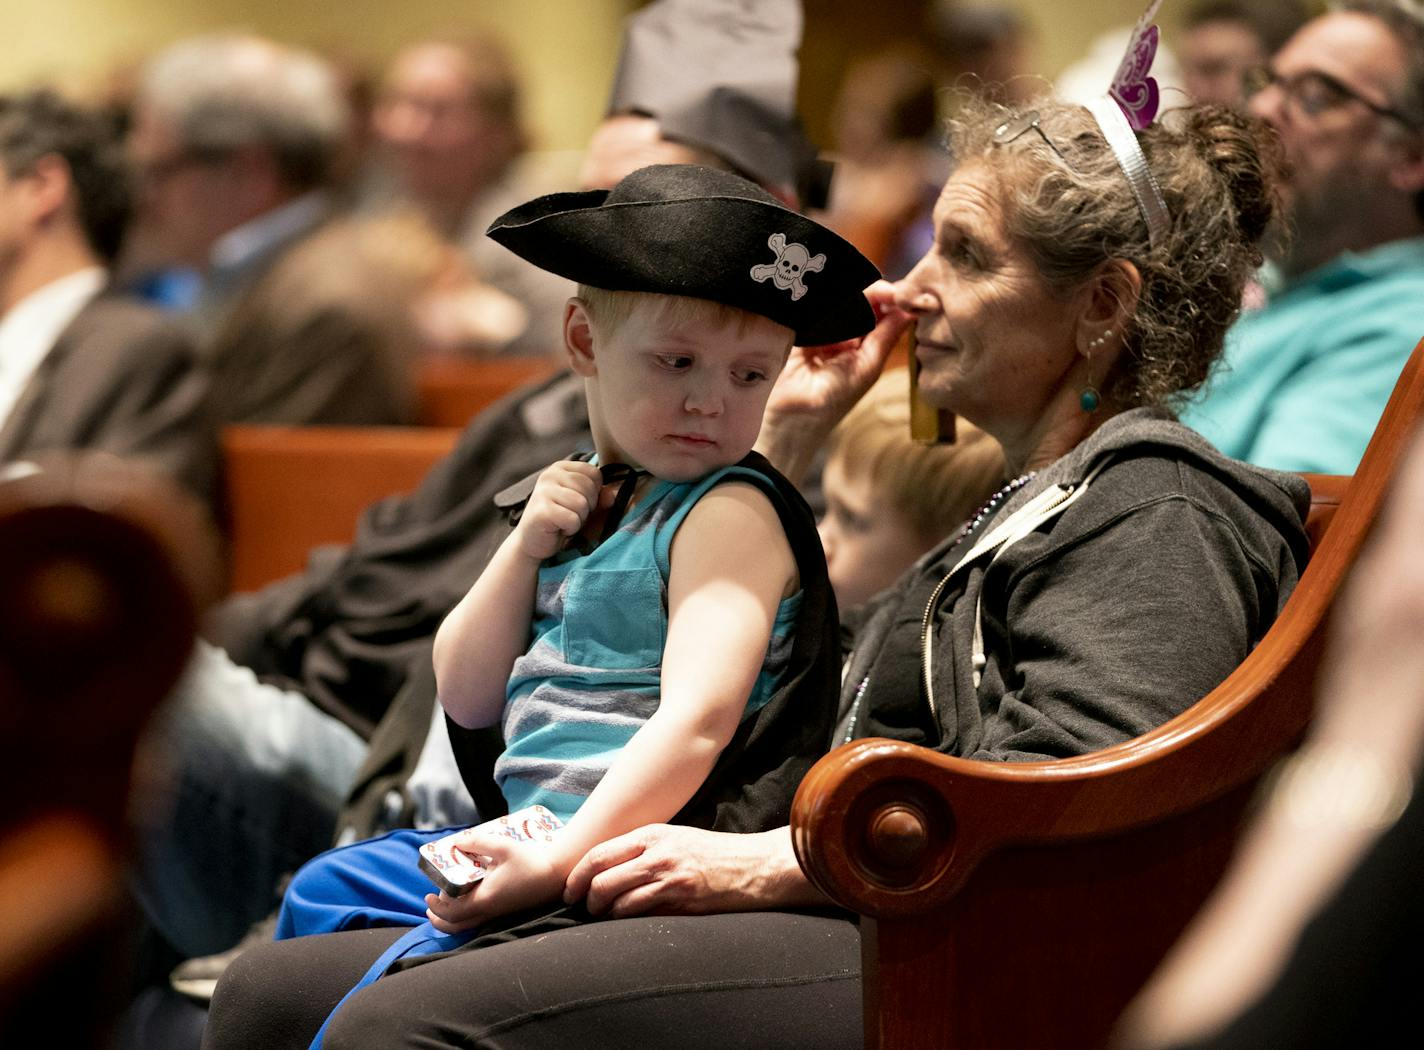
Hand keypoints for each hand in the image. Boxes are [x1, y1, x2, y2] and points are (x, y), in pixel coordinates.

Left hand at [424, 830, 565, 933]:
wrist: (556, 874)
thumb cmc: (531, 860)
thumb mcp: (503, 846)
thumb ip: (478, 842)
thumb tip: (458, 842)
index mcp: (485, 899)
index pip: (452, 912)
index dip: (437, 907)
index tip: (428, 896)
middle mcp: (490, 911)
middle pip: (456, 926)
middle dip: (439, 919)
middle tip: (431, 905)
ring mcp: (498, 913)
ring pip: (468, 925)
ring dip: (452, 918)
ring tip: (447, 901)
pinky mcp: (506, 911)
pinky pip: (479, 919)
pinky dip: (467, 914)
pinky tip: (469, 896)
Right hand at [513, 460, 602, 560]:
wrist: (533, 542)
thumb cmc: (561, 521)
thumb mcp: (585, 507)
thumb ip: (600, 498)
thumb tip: (611, 495)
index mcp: (561, 467)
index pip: (594, 473)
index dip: (595, 492)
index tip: (579, 503)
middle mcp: (550, 474)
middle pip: (589, 487)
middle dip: (587, 507)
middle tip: (571, 515)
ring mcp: (543, 491)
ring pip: (582, 503)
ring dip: (579, 519)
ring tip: (564, 522)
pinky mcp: (541, 510)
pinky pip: (572, 519)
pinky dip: (570, 529)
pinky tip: (558, 529)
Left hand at [562, 824, 818, 918]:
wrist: (755, 866)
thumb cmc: (714, 853)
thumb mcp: (675, 838)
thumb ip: (642, 848)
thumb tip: (604, 866)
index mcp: (653, 835)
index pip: (598, 854)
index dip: (577, 876)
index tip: (570, 891)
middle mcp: (658, 855)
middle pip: (601, 881)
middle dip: (586, 900)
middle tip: (585, 908)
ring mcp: (670, 881)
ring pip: (618, 903)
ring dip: (605, 916)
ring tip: (605, 918)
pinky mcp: (682, 905)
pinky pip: (642, 917)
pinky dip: (628, 923)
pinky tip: (629, 924)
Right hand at [757, 281, 910, 483]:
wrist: (788, 415)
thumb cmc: (833, 399)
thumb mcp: (867, 366)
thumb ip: (887, 334)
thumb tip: (912, 308)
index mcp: (864, 348)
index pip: (881, 314)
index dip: (891, 299)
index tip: (903, 289)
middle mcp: (844, 337)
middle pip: (860, 303)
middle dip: (871, 293)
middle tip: (881, 289)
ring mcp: (820, 331)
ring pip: (838, 301)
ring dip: (847, 295)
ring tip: (853, 291)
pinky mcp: (798, 326)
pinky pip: (815, 306)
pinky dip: (824, 300)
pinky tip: (831, 295)